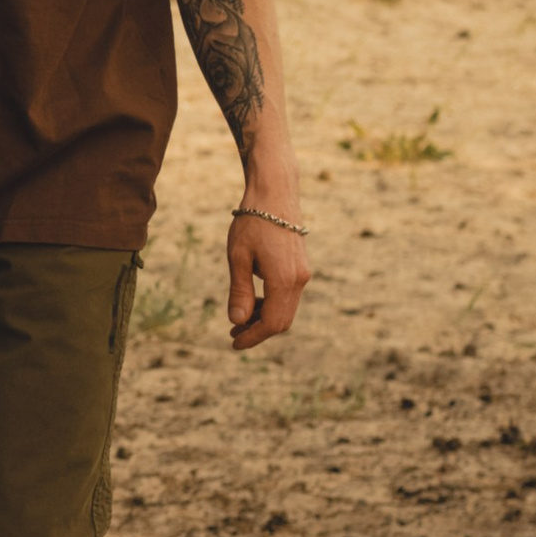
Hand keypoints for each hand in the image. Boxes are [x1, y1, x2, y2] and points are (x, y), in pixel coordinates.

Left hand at [225, 211, 310, 349]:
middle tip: (233, 334)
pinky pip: (288, 296)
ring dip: (264, 318)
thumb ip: (240, 292)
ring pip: (286, 309)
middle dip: (258, 331)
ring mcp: (303, 273)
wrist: (275, 194)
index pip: (272, 322)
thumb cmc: (252, 222)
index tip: (234, 343)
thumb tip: (238, 322)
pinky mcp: (300, 267)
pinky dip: (271, 304)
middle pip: (282, 320)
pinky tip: (252, 302)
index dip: (253, 337)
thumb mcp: (238, 258)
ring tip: (239, 320)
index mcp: (285, 279)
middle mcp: (299, 280)